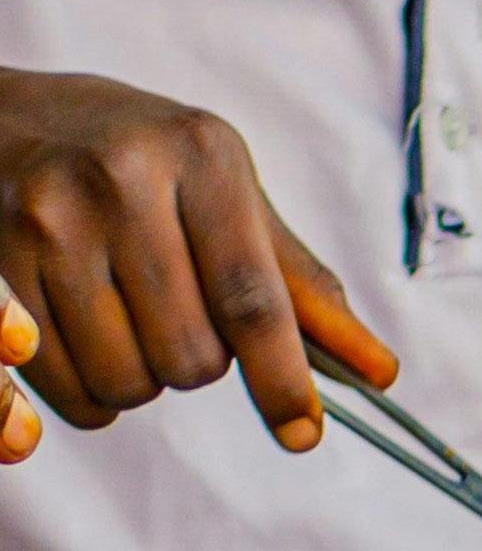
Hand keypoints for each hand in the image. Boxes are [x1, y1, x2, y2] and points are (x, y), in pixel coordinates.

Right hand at [0, 67, 397, 451]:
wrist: (11, 117)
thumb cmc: (139, 157)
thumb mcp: (225, 187)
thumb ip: (296, 279)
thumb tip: (376, 369)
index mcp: (201, 155)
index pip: (252, 296)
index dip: (282, 376)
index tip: (304, 434)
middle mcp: (123, 182)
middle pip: (189, 354)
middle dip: (198, 364)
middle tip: (180, 317)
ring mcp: (48, 223)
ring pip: (123, 381)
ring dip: (140, 380)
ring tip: (130, 320)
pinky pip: (57, 386)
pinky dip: (86, 392)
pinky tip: (84, 341)